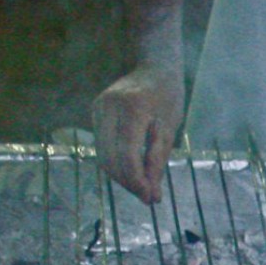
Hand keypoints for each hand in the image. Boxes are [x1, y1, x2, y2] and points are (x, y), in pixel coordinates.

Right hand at [93, 65, 183, 204]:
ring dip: (122, 177)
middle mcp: (108, 107)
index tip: (151, 198)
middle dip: (129, 183)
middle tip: (149, 197)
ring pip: (103, 156)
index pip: (127, 155)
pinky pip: (102, 147)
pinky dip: (117, 164)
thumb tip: (152, 196)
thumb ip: (158, 162)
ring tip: (144, 187)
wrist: (155, 66)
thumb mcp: (170, 129)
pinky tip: (134, 171)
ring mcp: (98, 108)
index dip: (137, 181)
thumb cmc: (168, 95)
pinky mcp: (95, 112)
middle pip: (111, 159)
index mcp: (132, 108)